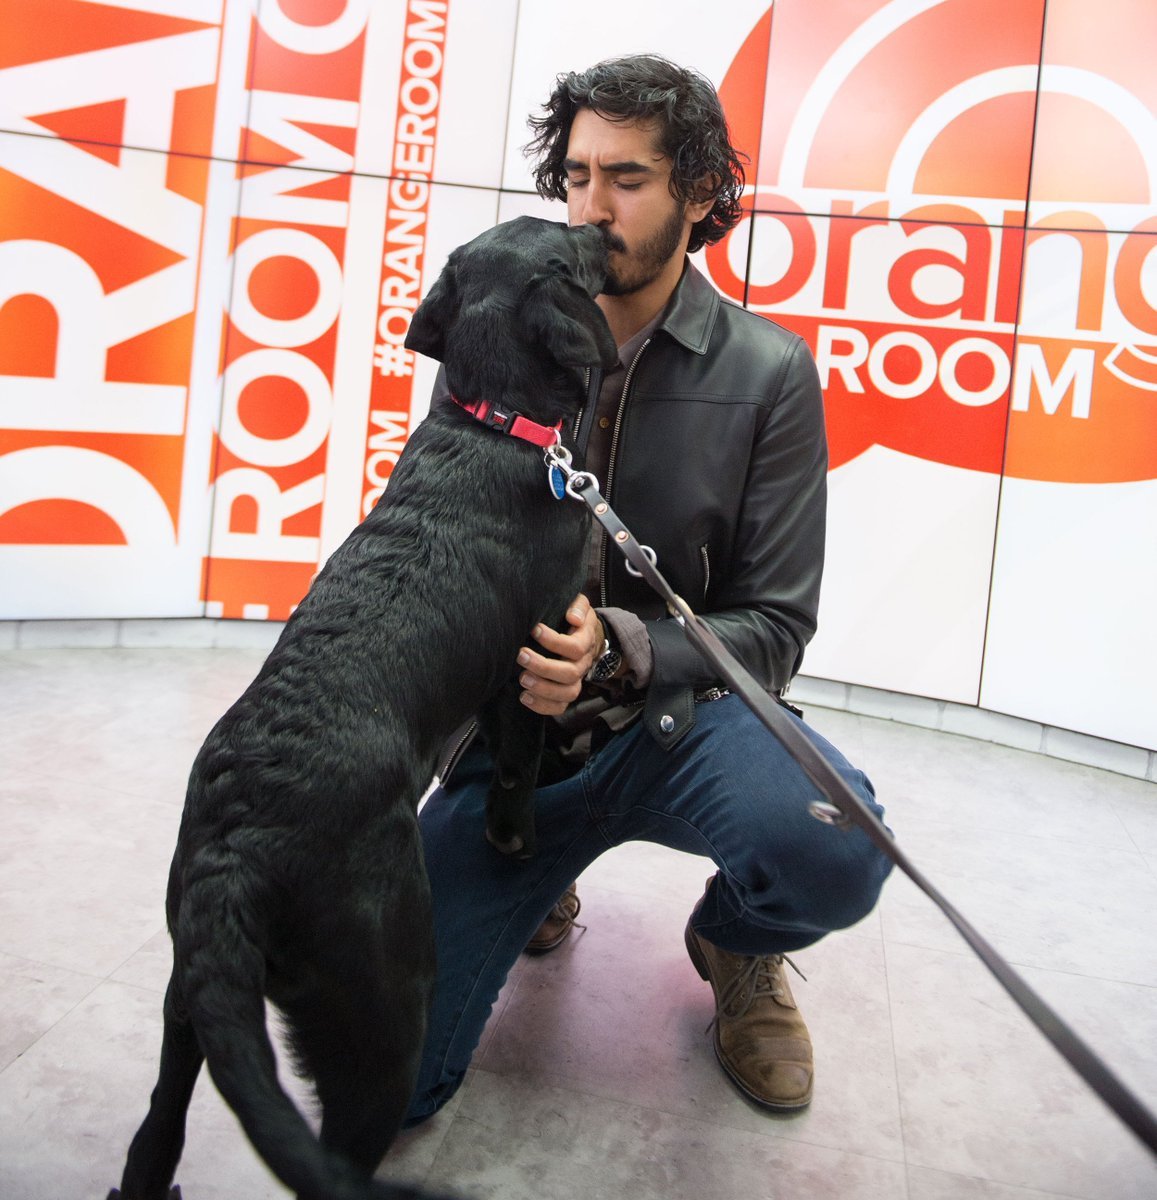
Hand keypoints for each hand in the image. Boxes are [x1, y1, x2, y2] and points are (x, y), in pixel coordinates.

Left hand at [516, 594, 603, 715]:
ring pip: (567, 693)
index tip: (534, 629)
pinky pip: (560, 707)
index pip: (575, 647)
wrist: (585, 638)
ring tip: (522, 679)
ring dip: (543, 688)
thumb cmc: (575, 619)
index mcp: (586, 641)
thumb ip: (578, 606)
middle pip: (570, 673)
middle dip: (544, 666)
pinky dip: (542, 706)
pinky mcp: (565, 693)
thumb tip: (573, 617)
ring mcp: (575, 681)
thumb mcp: (580, 605)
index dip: (554, 641)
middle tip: (521, 656)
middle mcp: (582, 664)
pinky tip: (525, 697)